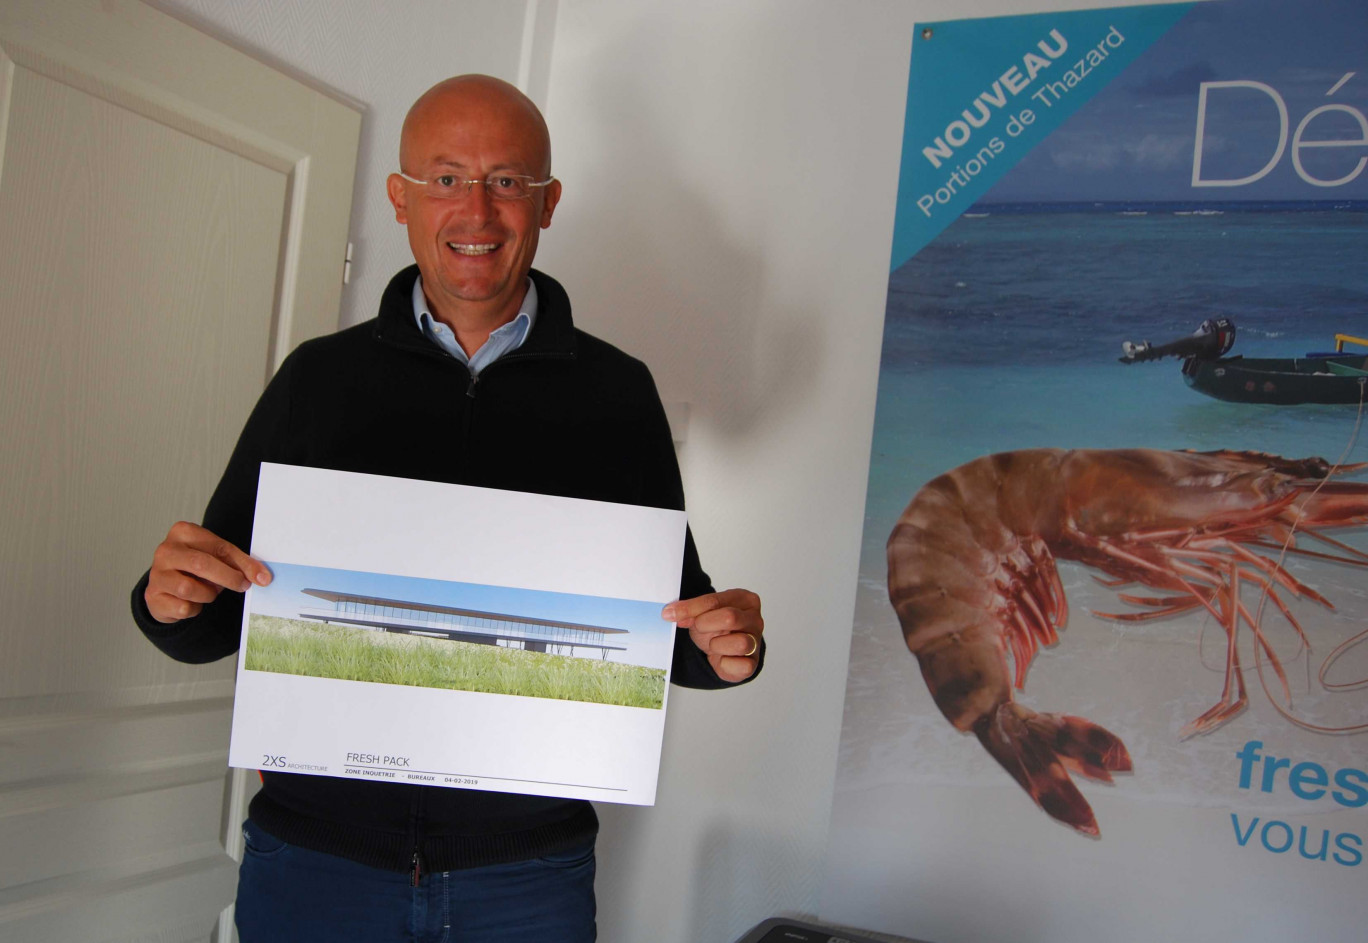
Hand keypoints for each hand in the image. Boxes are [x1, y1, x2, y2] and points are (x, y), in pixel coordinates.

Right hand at [144, 521, 271, 622]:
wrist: (166, 586)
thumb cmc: (195, 568)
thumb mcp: (216, 558)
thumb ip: (238, 563)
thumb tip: (263, 577)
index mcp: (183, 532)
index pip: (219, 547)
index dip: (243, 564)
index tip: (262, 577)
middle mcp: (166, 550)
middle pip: (201, 564)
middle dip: (228, 578)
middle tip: (242, 586)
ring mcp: (156, 574)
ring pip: (189, 589)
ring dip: (207, 594)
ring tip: (209, 591)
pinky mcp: (152, 596)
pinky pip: (183, 607)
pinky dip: (194, 609)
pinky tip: (192, 602)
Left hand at [663, 589, 762, 682]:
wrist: (723, 650)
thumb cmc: (716, 628)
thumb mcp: (702, 614)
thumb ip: (689, 611)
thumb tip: (670, 613)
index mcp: (744, 599)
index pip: (714, 600)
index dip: (690, 608)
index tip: (669, 613)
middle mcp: (755, 618)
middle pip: (729, 617)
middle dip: (705, 625)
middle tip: (698, 628)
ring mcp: (757, 640)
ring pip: (739, 643)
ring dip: (717, 645)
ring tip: (713, 644)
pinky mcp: (753, 663)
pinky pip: (740, 665)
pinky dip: (725, 663)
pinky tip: (721, 658)